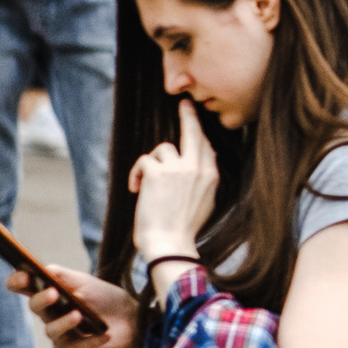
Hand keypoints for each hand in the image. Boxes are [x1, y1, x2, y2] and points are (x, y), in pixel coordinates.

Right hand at [7, 264, 137, 347]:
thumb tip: (42, 270)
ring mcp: (58, 333)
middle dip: (42, 300)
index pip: (24, 287)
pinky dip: (89, 341)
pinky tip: (104, 335)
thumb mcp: (85, 282)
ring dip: (64, 322)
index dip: (17, 282)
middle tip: (53, 292)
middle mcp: (49, 313)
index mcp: (49, 293)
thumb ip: (62, 275)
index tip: (23, 277)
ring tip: (78, 314)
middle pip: (35, 307)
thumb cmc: (105, 298)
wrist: (132, 318)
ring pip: (51, 330)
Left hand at [129, 100, 219, 266]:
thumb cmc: (184, 229)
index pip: (206, 146)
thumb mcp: (205, 202)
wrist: (170, 244)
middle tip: (184, 103)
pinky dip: (137, 173)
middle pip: (194, 132)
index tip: (195, 124)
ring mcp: (179, 168)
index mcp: (211, 176)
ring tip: (145, 184)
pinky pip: (145, 160)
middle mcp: (198, 167)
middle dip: (188, 115)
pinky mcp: (157, 172)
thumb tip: (199, 166)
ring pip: (163, 149)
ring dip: (152, 164)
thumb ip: (203, 181)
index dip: (199, 134)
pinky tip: (135, 188)